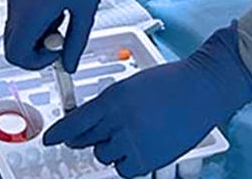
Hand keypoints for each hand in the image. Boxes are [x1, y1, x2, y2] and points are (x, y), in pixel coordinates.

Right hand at [4, 0, 101, 71]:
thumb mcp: (85, 10)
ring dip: (35, 29)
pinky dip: (32, 14)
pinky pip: (18, 8)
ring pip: (16, 26)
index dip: (36, 63)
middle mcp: (15, 3)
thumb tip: (70, 64)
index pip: (17, 55)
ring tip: (60, 12)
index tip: (55, 54)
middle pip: (13, 43)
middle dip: (35, 48)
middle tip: (58, 36)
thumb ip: (76, 42)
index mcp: (30, 13)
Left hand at [45, 24, 251, 176]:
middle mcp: (118, 122)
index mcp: (112, 99)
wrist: (202, 88)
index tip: (50, 139)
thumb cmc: (171, 82)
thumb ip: (109, 104)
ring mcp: (132, 142)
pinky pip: (124, 170)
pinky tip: (137, 149)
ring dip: (110, 148)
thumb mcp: (131, 85)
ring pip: (104, 155)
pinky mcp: (148, 159)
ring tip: (130, 135)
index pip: (75, 121)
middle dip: (86, 138)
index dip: (59, 133)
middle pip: (86, 139)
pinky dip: (127, 163)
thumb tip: (92, 121)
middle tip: (93, 135)